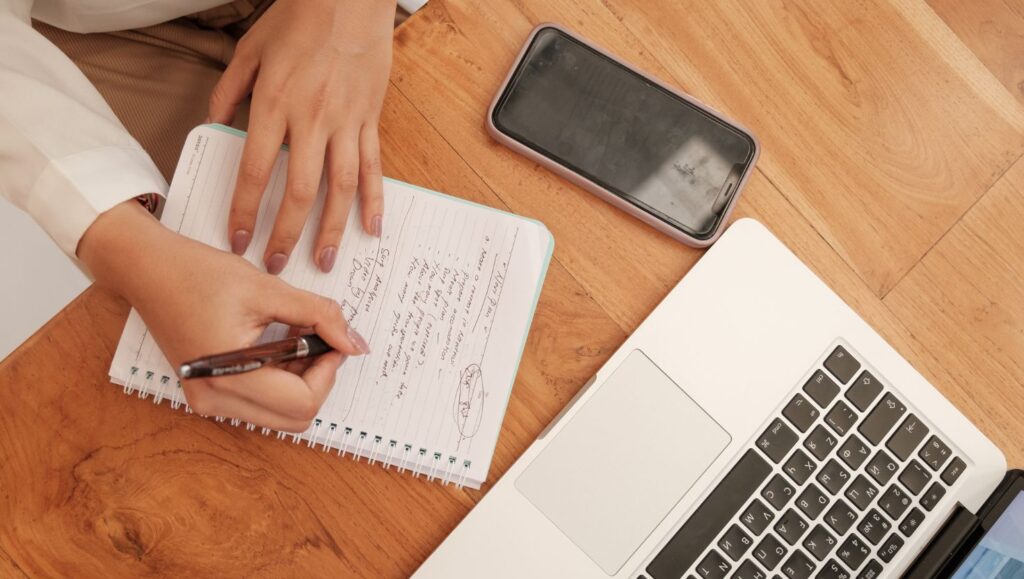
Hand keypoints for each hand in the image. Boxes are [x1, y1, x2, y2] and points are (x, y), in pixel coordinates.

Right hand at [79, 201, 369, 431]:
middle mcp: (215, 400)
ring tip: (294, 335)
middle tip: (317, 336)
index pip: (303, 402)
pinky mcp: (208, 393)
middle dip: (317, 378)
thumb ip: (319, 316)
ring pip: (281, 414)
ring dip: (300, 380)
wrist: (147, 270)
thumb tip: (355, 344)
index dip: (329, 370)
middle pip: (296, 417)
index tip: (332, 336)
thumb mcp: (269, 288)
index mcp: (228, 376)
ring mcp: (209, 401)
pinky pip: (260, 403)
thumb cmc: (198, 273)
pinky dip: (280, 380)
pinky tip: (277, 343)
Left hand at [208, 0, 395, 274]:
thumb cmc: (298, 18)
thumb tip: (213, 124)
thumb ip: (228, 91)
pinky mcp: (370, 119)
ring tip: (325, 260)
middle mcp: (312, 119)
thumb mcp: (249, 50)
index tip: (239, 240)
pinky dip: (374, 199)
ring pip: (341, 187)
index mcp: (275, 104)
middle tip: (278, 264)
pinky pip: (374, 166)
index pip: (257, 171)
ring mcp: (346, 122)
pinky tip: (371, 228)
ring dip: (332, 229)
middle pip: (301, 191)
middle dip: (287, 233)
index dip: (246, 211)